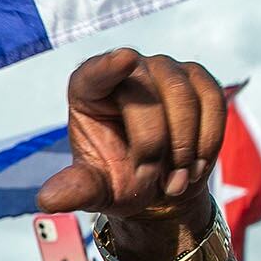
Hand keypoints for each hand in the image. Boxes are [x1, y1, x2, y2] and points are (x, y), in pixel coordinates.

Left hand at [35, 49, 225, 228]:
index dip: (109, 67)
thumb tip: (47, 200)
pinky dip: (208, 139)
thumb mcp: (95, 190)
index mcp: (87, 91)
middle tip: (155, 181)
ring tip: (175, 182)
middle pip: (147, 95)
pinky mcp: (197, 78)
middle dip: (155, 146)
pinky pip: (213, 101)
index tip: (125, 59)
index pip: (95, 73)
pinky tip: (195, 166)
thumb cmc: (119, 180)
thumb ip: (75, 190)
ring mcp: (164, 69)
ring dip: (184, 148)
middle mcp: (126, 70)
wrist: (161, 185)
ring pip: (184, 97)